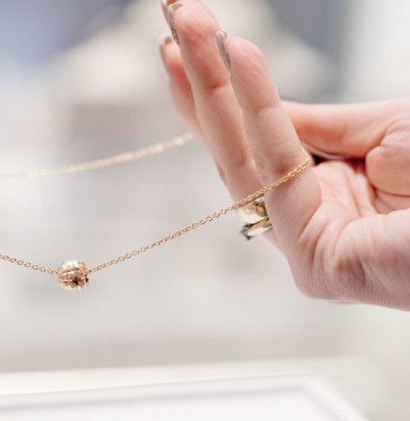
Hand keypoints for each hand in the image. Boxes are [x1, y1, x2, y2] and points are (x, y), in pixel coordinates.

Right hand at [158, 0, 409, 306]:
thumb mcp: (377, 129)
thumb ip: (311, 123)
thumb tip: (250, 97)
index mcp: (323, 194)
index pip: (258, 141)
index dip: (223, 92)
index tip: (197, 40)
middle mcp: (307, 221)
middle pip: (236, 149)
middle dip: (201, 82)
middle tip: (175, 22)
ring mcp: (305, 247)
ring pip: (240, 160)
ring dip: (209, 87)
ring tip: (186, 31)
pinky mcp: (313, 266)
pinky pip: (275, 172)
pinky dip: (255, 108)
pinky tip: (236, 56)